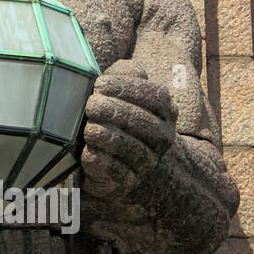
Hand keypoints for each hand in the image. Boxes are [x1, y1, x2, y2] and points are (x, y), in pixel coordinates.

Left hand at [80, 60, 177, 199]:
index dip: (128, 88)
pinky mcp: (127, 181)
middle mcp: (162, 137)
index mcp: (165, 110)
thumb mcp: (121, 87)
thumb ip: (126, 73)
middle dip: (116, 112)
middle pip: (146, 124)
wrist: (113, 154)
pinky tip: (88, 149)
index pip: (156, 97)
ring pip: (133, 149)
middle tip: (91, 106)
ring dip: (109, 137)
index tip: (100, 85)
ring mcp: (147, 161)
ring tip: (89, 128)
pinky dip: (101, 159)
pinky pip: (117, 172)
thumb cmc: (112, 111)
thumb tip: (130, 72)